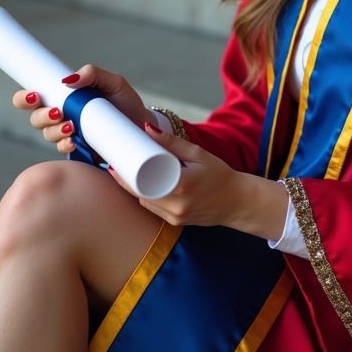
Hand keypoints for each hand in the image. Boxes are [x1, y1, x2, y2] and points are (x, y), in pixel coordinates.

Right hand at [12, 65, 150, 154]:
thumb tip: (68, 80)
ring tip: (72, 126)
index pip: (34, 97)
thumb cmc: (125, 102)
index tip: (34, 96)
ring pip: (47, 134)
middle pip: (35, 118)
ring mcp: (69, 134)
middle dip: (41, 116)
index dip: (24, 98)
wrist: (143, 126)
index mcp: (65, 97)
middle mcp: (62, 116)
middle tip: (58, 112)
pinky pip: (64, 150)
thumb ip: (93, 74)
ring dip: (54, 131)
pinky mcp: (79, 150)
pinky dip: (65, 145)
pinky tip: (74, 141)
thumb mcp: (113, 82)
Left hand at [108, 124, 288, 241]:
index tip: (114, 164)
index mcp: (181, 186)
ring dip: (134, 190)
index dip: (124, 176)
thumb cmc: (220, 175)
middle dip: (125, 181)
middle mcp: (177, 205)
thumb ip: (172, 143)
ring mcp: (176, 217)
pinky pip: (154, 210)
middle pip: (139, 194)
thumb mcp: (198, 154)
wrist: (238, 202)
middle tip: (114, 166)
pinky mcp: (176, 223)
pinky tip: (142, 187)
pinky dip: (147, 198)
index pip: (143, 183)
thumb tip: (148, 128)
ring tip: (125, 174)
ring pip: (145, 204)